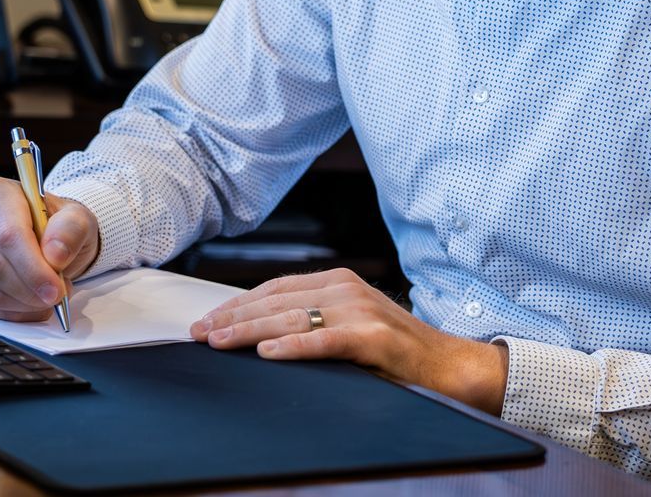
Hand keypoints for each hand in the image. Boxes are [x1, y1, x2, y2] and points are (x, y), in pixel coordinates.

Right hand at [0, 177, 99, 321]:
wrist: (52, 241)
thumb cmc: (61, 226)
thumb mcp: (78, 220)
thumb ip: (71, 230)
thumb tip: (54, 254)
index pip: (8, 235)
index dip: (32, 267)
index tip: (55, 288)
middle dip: (29, 289)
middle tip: (56, 297)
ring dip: (23, 302)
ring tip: (49, 296)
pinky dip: (14, 311)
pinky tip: (33, 303)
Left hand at [189, 268, 508, 414]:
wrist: (451, 368)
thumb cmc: (397, 353)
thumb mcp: (350, 326)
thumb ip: (314, 321)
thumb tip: (260, 332)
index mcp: (338, 282)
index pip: (274, 289)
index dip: (237, 304)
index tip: (206, 320)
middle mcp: (345, 288)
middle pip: (275, 300)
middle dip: (232, 317)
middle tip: (200, 333)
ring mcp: (360, 310)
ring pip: (291, 317)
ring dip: (249, 331)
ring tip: (220, 342)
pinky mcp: (373, 337)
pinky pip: (324, 340)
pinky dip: (294, 345)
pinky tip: (268, 352)